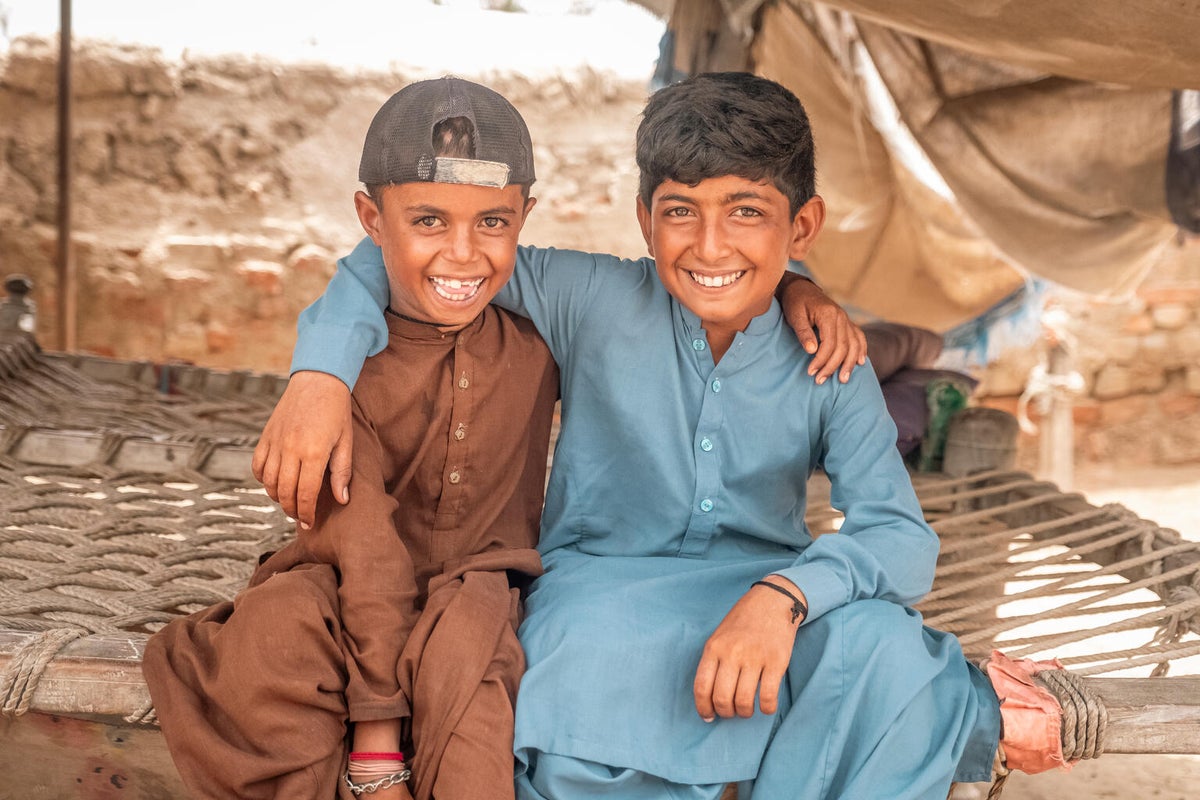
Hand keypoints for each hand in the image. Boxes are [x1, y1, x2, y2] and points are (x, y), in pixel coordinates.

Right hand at [251, 370, 352, 526]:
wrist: (317, 381)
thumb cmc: (336, 412)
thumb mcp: (346, 442)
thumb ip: (342, 472)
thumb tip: (341, 500)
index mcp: (314, 452)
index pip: (306, 494)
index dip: (306, 513)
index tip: (309, 523)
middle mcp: (291, 449)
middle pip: (285, 492)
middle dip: (292, 510)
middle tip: (300, 516)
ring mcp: (275, 442)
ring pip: (268, 482)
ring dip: (277, 497)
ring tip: (289, 502)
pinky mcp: (266, 436)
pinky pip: (257, 466)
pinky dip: (262, 479)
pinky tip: (274, 483)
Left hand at [693, 577, 805, 720]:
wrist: (772, 601)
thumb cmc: (743, 621)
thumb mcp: (720, 635)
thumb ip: (713, 661)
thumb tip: (709, 696)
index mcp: (714, 647)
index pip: (701, 686)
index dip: (703, 707)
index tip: (708, 716)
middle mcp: (732, 653)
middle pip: (722, 698)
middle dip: (725, 712)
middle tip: (731, 712)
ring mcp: (755, 657)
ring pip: (744, 701)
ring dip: (744, 713)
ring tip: (747, 709)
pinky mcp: (776, 662)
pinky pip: (768, 696)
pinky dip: (766, 708)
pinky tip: (766, 706)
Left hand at [778, 275, 866, 384]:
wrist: (801, 288)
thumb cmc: (795, 302)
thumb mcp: (794, 316)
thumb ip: (803, 332)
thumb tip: (812, 351)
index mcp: (828, 314)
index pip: (830, 343)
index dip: (821, 360)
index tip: (811, 372)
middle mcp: (841, 317)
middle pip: (843, 347)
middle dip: (832, 367)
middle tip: (819, 381)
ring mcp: (846, 319)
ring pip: (854, 345)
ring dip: (849, 364)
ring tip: (842, 380)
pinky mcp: (847, 322)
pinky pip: (859, 337)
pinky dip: (861, 350)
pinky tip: (860, 362)